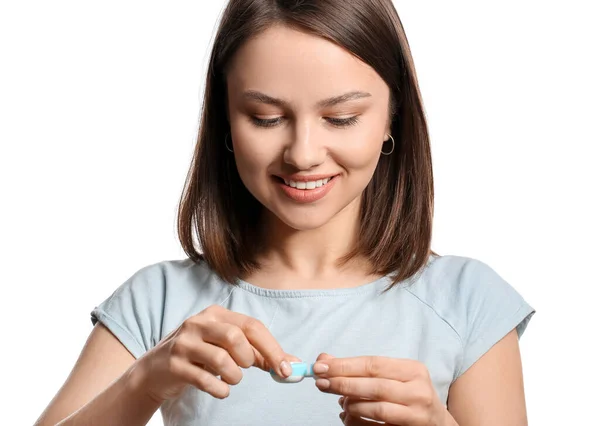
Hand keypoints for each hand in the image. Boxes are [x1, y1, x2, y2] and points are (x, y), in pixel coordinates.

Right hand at [131, 305, 297, 401]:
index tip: (285, 368)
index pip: (252, 326)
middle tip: (245, 369)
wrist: (155, 371)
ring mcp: (184, 342)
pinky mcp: (174, 364)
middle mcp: (199, 323)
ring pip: (221, 359)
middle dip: (248, 359)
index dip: (272, 348)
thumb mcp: (227, 348)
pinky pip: (205, 379)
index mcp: (217, 314)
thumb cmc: (200, 356)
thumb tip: (291, 365)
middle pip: (235, 337)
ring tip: (230, 379)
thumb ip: (258, 354)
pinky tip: (219, 390)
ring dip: (234, 376)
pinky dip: (219, 389)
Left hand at [312, 354, 447, 424]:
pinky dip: (358, 422)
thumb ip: (358, 368)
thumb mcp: (390, 376)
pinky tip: (348, 417)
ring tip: (341, 403)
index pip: (373, 364)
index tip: (320, 367)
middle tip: (321, 383)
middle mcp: (418, 391)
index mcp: (413, 370)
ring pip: (377, 409)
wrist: (437, 424)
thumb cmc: (408, 394)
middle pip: (374, 386)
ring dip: (352, 406)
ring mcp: (417, 414)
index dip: (344, 365)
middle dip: (343, 383)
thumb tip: (324, 360)